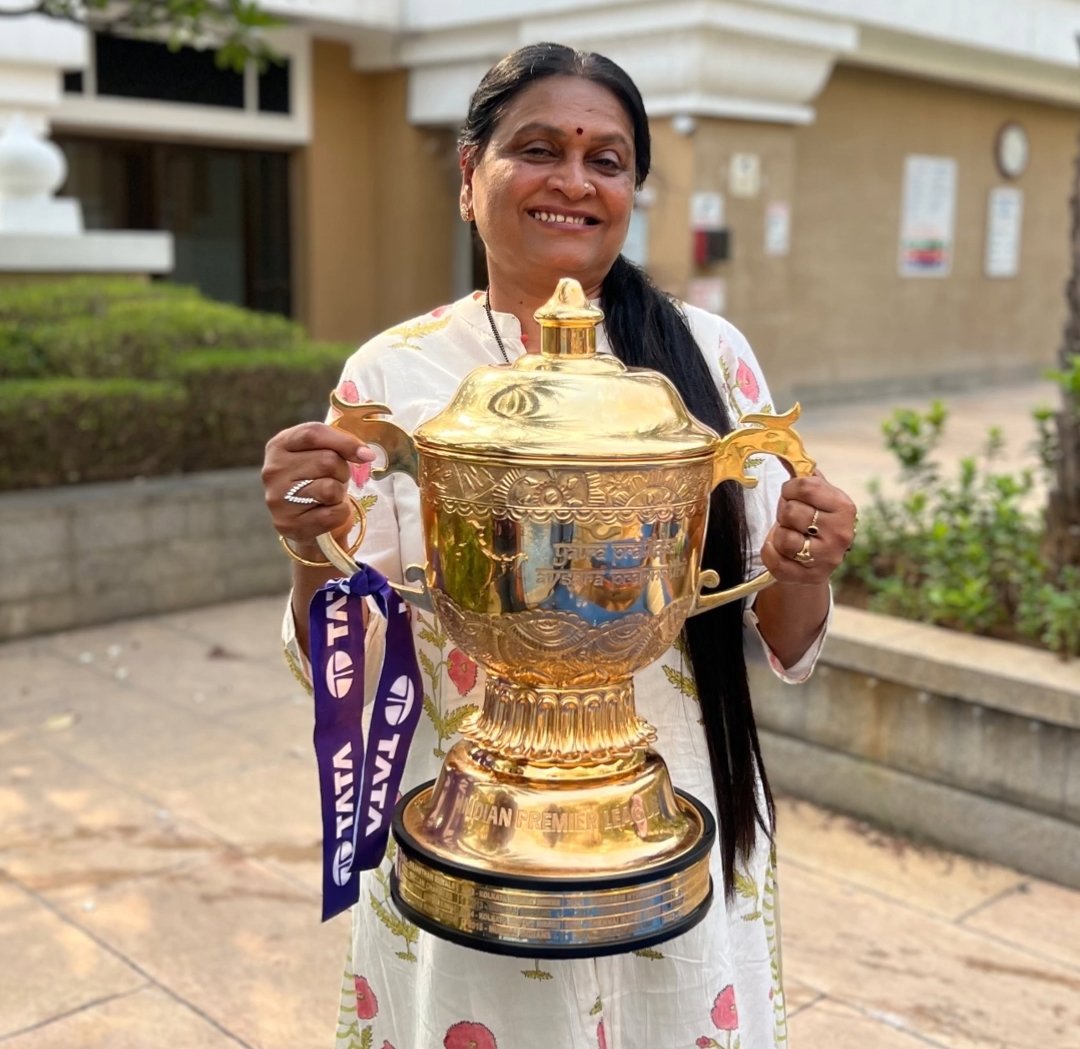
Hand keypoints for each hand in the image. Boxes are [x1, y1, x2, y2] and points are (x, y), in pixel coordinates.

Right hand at [261, 422, 375, 545]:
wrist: (304, 519)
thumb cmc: (316, 479)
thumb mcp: (322, 453)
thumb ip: (340, 445)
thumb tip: (366, 454)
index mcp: (279, 445)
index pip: (313, 433)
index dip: (344, 442)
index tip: (366, 455)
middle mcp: (272, 470)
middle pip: (327, 461)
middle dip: (342, 471)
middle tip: (334, 480)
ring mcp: (277, 498)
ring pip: (330, 488)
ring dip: (340, 492)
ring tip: (328, 495)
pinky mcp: (288, 523)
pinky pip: (333, 513)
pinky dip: (340, 513)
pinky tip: (326, 512)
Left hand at [760, 472, 856, 585]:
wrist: (816, 562)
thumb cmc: (815, 521)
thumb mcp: (818, 496)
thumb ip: (806, 476)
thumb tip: (788, 449)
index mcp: (844, 507)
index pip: (804, 487)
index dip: (789, 489)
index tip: (791, 495)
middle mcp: (841, 534)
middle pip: (790, 511)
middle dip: (783, 512)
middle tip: (790, 518)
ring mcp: (827, 558)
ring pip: (783, 537)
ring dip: (778, 533)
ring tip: (789, 533)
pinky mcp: (809, 577)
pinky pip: (774, 559)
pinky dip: (770, 551)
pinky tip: (779, 549)